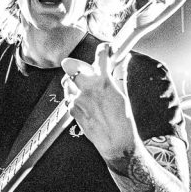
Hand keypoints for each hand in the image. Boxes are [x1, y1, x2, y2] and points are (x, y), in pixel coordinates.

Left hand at [60, 43, 138, 159]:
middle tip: (83, 69)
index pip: (100, 56)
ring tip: (83, 89)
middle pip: (71, 66)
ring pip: (67, 82)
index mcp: (104, 81)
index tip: (105, 49)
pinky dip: (74, 98)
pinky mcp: (73, 110)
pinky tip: (84, 103)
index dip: (103, 49)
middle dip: (75, 65)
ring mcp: (78, 99)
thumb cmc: (122, 122)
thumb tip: (122, 63)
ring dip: (74, 83)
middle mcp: (88, 88)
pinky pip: (69, 98)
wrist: (115, 142)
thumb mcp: (123, 94)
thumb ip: (120, 75)